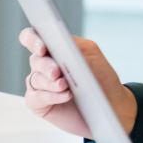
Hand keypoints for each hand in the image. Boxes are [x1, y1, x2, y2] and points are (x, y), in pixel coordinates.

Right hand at [18, 27, 137, 138]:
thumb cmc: (101, 77)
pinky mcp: (39, 103)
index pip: (32, 37)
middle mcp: (43, 65)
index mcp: (54, 49)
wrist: (110, 105)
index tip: (42, 47)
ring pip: (36, 79)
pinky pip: (37, 97)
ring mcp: (40, 84)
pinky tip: (66, 95)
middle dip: (46, 65)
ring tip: (65, 85)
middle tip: (57, 72)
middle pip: (35, 59)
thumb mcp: (93, 57)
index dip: (32, 39)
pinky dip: (52, 96)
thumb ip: (76, 47)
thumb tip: (61, 43)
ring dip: (51, 83)